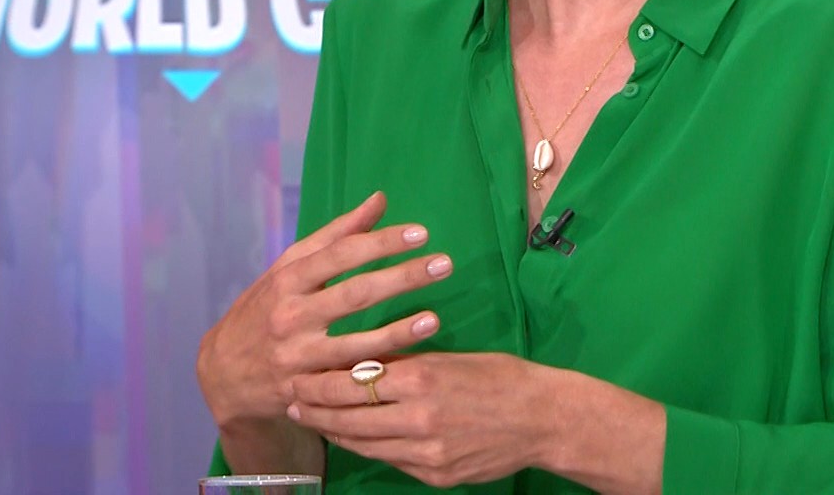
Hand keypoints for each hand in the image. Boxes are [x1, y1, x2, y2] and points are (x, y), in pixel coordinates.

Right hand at [196, 191, 453, 433]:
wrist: (223, 373)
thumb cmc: (264, 309)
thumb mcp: (288, 267)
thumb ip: (336, 235)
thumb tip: (380, 200)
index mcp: (288, 279)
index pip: (341, 254)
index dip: (382, 242)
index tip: (421, 233)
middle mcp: (291, 316)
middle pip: (354, 294)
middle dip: (402, 278)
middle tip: (444, 264)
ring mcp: (297, 357)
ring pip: (355, 346)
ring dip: (398, 332)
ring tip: (435, 319)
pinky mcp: (306, 390)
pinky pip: (348, 382)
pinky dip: (378, 372)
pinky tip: (411, 362)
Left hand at [285, 352, 560, 487]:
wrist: (542, 418)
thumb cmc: (500, 377)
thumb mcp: (450, 358)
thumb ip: (405, 363)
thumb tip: (362, 362)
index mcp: (422, 378)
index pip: (352, 383)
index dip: (318, 384)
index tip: (297, 376)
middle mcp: (418, 418)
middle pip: (348, 417)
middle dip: (314, 409)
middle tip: (290, 400)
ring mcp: (426, 452)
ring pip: (364, 444)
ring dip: (333, 432)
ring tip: (311, 420)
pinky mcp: (435, 475)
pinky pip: (390, 461)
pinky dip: (368, 448)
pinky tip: (353, 438)